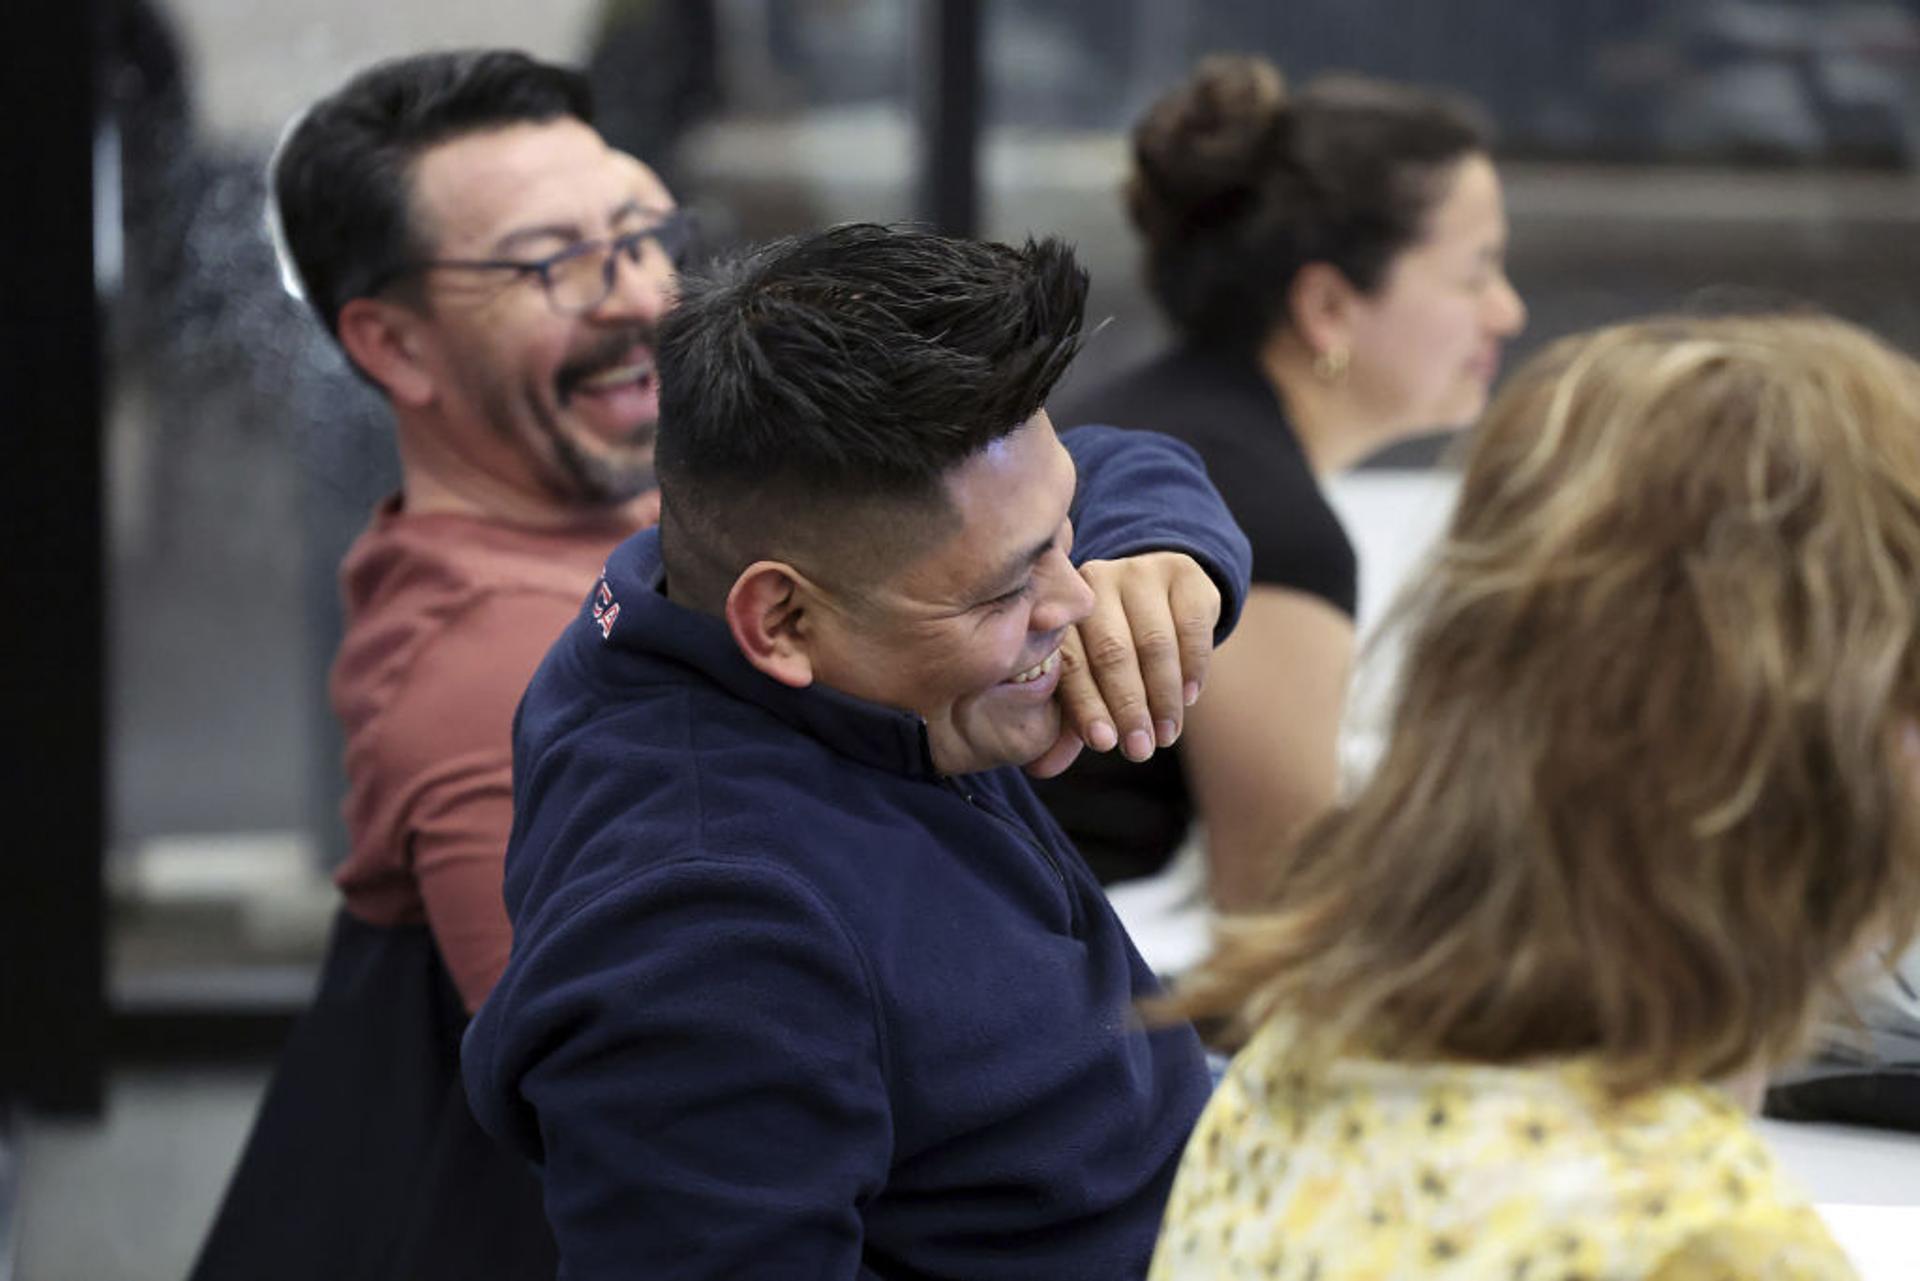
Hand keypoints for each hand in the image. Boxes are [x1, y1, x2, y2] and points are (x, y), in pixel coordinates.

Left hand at [1025, 552, 1221, 778]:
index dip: (1087, 706)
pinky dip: (1192, 668)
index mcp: (1060, 609)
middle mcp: (1094, 582)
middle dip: (1128, 708)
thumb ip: (1069, 720)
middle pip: (1112, 653)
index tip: (1104, 744)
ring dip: (1162, 697)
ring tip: (1166, 735)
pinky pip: (1192, 626)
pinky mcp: (1182, 572)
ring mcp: (1139, 572)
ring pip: (1154, 643)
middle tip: (1140, 751)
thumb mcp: (1088, 679)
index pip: (1071, 663)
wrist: (1158, 595)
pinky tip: (1189, 698)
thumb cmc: (1112, 647)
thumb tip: (1044, 768)